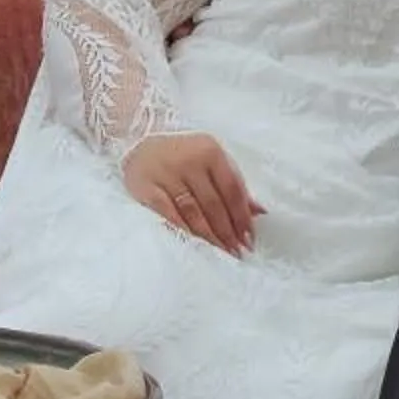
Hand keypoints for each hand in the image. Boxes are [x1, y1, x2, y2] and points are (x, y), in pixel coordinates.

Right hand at [123, 133, 263, 253]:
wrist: (137, 145)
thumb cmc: (182, 156)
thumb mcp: (210, 162)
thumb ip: (233, 185)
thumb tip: (260, 211)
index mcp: (211, 151)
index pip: (232, 189)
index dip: (242, 216)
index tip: (250, 238)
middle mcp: (190, 160)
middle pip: (214, 203)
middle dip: (228, 231)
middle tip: (237, 252)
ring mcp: (167, 173)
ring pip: (193, 212)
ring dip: (210, 236)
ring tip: (221, 253)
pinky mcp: (146, 188)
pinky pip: (168, 215)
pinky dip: (184, 232)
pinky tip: (194, 246)